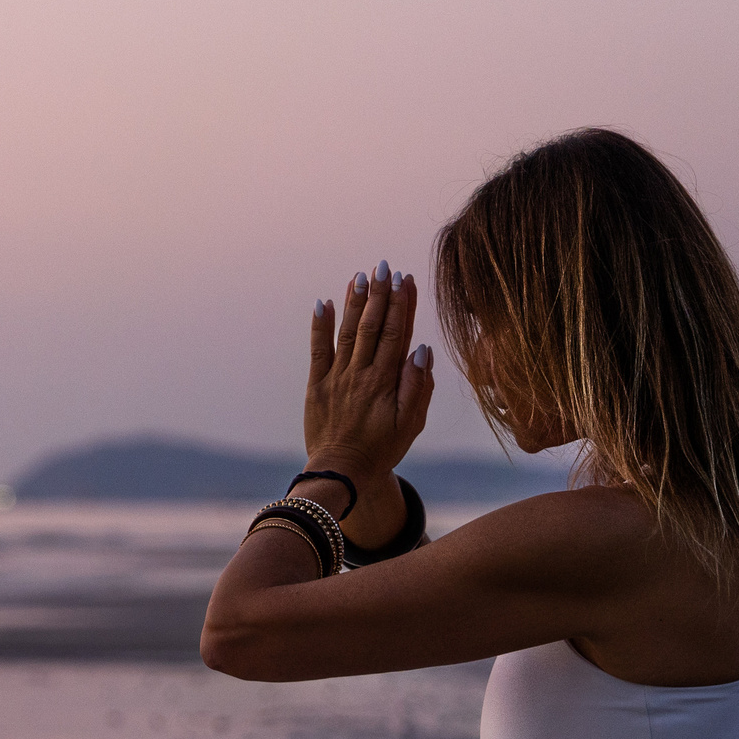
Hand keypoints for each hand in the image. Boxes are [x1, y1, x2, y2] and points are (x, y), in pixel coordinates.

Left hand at [303, 261, 432, 491]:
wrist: (341, 472)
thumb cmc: (381, 450)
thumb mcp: (411, 424)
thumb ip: (418, 386)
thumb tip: (421, 350)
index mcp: (386, 381)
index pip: (396, 334)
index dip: (401, 305)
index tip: (405, 279)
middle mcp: (361, 374)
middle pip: (373, 326)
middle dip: (379, 294)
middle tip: (383, 266)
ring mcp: (337, 378)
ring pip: (347, 332)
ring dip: (353, 303)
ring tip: (359, 276)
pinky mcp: (317, 386)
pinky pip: (318, 351)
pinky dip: (319, 326)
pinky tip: (322, 303)